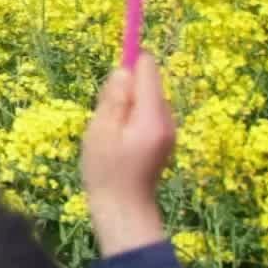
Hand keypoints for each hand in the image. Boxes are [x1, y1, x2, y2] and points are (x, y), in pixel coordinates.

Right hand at [81, 54, 175, 256]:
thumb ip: (114, 98)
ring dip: (126, 103)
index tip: (113, 61)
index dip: (130, 58)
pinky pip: (147, 113)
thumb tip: (124, 68)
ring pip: (146, 98)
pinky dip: (131, 116)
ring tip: (108, 130)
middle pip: (148, 82)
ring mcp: (167, 131)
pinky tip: (117, 139)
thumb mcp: (101, 131)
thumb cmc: (106, 171)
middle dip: (125, 86)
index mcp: (152, 116)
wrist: (124, 209)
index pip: (148, 69)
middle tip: (103, 113)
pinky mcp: (163, 139)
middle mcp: (167, 120)